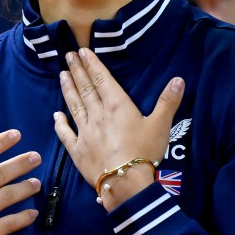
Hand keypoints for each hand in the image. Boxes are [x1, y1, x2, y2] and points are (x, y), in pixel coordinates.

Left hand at [54, 48, 183, 208]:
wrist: (125, 182)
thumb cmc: (144, 151)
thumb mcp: (161, 124)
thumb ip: (168, 101)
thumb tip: (179, 79)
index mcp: (117, 106)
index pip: (102, 80)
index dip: (92, 64)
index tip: (82, 52)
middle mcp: (97, 115)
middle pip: (86, 89)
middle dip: (77, 71)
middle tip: (68, 56)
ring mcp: (84, 132)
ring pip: (74, 106)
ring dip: (68, 90)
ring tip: (62, 76)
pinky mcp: (77, 150)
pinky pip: (66, 134)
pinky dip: (60, 123)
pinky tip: (55, 115)